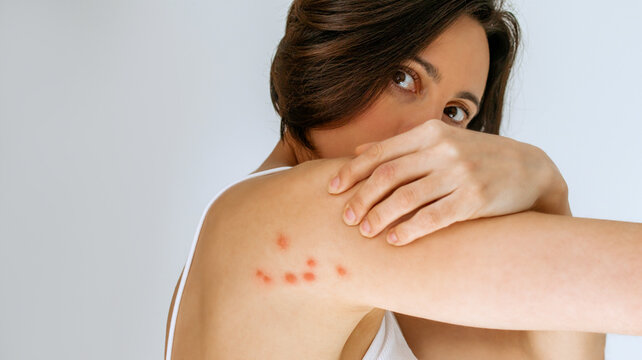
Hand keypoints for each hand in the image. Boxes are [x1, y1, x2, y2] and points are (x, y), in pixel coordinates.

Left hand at [327, 119, 568, 245]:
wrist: (530, 169)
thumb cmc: (476, 157)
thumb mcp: (441, 142)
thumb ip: (401, 147)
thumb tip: (358, 152)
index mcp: (430, 133)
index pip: (380, 152)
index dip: (352, 172)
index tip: (332, 189)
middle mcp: (443, 150)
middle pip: (388, 175)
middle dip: (361, 198)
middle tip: (346, 217)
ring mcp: (461, 174)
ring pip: (407, 197)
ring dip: (380, 217)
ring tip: (365, 232)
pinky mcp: (476, 199)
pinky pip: (434, 217)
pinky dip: (410, 230)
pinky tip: (394, 240)